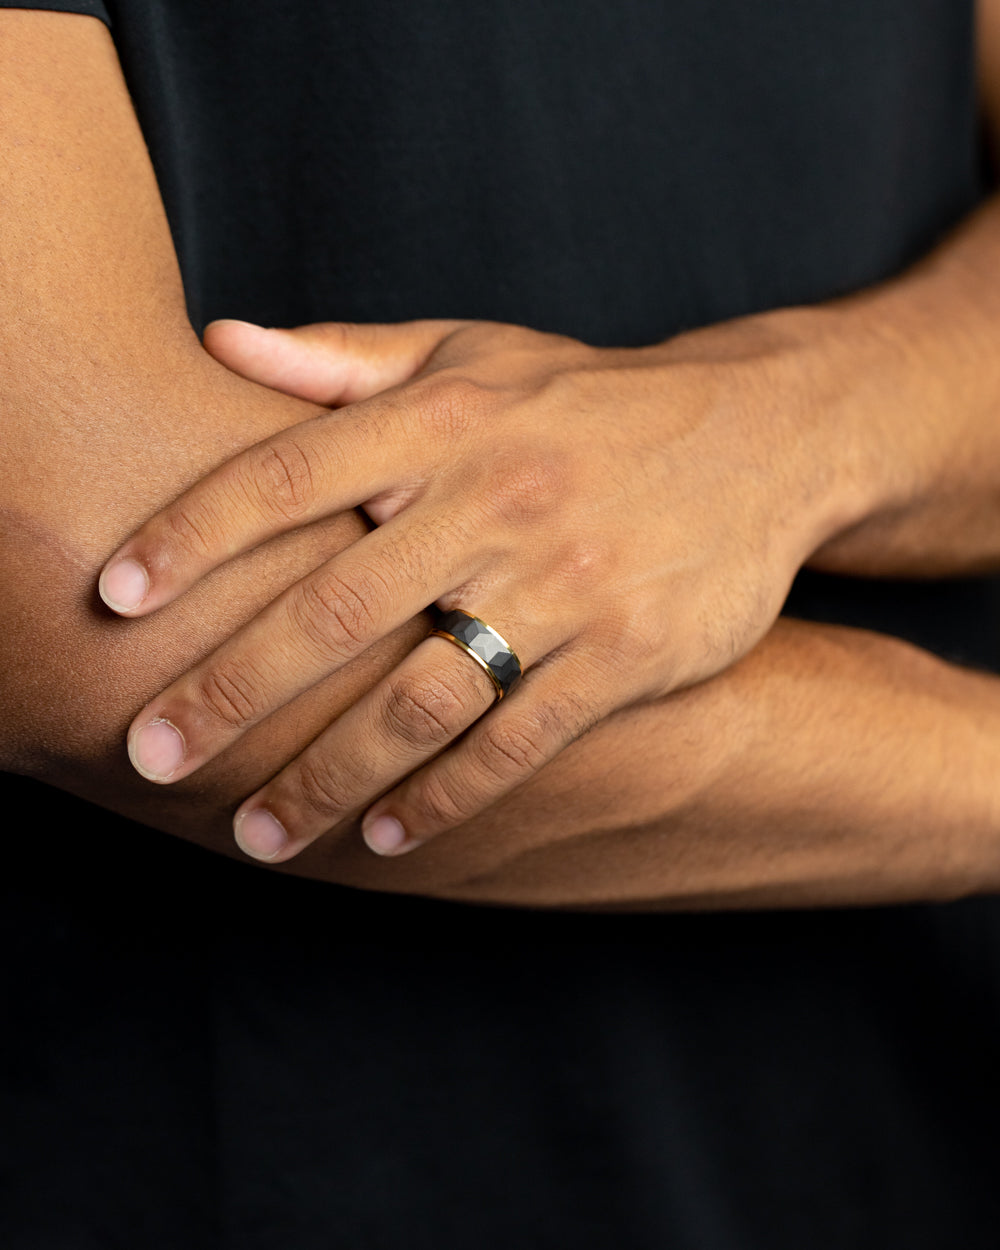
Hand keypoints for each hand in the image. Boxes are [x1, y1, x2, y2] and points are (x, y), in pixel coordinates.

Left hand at [98, 314, 860, 862]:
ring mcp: (566, 584)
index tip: (117, 599)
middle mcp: (496, 501)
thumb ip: (346, 358)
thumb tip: (220, 342)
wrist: (760, 435)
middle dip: (232, 692)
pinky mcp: (627, 654)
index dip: (193, 535)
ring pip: (420, 701)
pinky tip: (388, 838)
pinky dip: (447, 798)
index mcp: (445, 423)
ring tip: (256, 835)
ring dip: (327, 776)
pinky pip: (518, 741)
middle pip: (334, 611)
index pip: (289, 475)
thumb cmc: (589, 401)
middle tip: (154, 755)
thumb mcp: (474, 354)